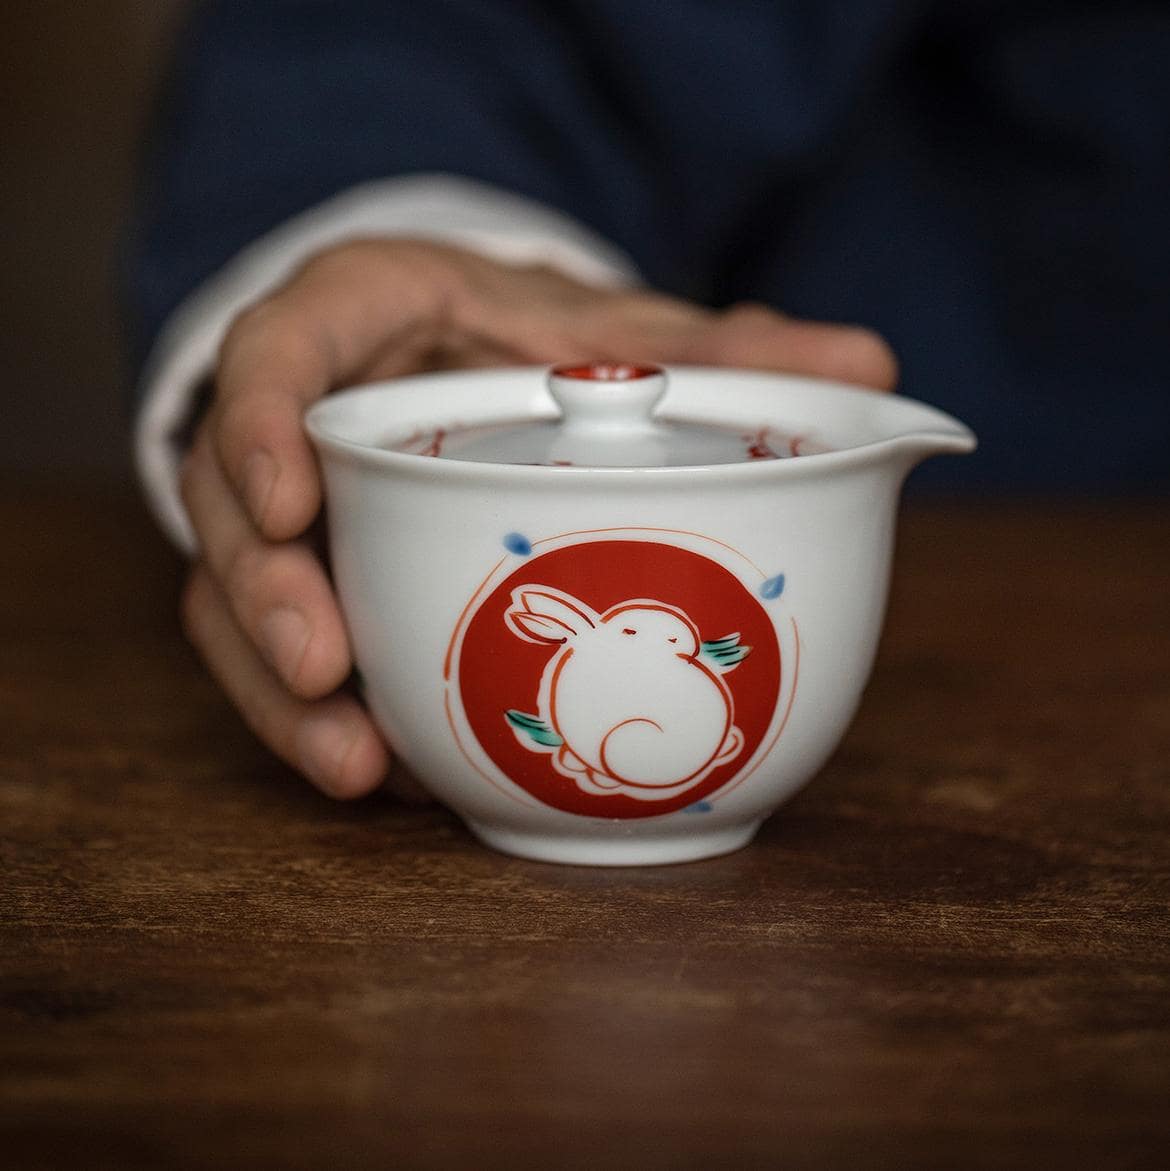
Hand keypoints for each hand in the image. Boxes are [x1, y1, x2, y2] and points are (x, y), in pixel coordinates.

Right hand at [178, 239, 895, 798]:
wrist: (482, 366)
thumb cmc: (539, 340)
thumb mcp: (624, 330)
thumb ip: (731, 353)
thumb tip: (872, 366)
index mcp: (367, 320)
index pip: (279, 347)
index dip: (261, 417)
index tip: (293, 502)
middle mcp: (306, 414)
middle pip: (233, 498)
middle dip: (264, 588)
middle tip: (326, 665)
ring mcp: (293, 508)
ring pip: (233, 594)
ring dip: (278, 690)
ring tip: (354, 768)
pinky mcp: (306, 579)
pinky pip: (276, 652)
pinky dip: (319, 718)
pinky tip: (387, 778)